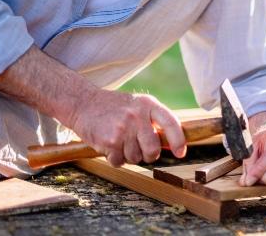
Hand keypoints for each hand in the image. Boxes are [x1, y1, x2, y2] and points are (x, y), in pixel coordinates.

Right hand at [67, 90, 185, 166]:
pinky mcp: (109, 141)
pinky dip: (115, 159)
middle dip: (149, 155)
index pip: (171, 123)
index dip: (178, 140)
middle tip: (140, 149)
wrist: (83, 103)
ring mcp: (123, 129)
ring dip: (129, 156)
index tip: (181, 153)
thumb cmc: (115, 107)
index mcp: (148, 104)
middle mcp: (137, 116)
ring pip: (136, 158)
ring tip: (121, 141)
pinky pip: (119, 162)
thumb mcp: (138, 105)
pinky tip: (110, 146)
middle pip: (153, 149)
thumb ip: (154, 120)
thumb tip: (171, 144)